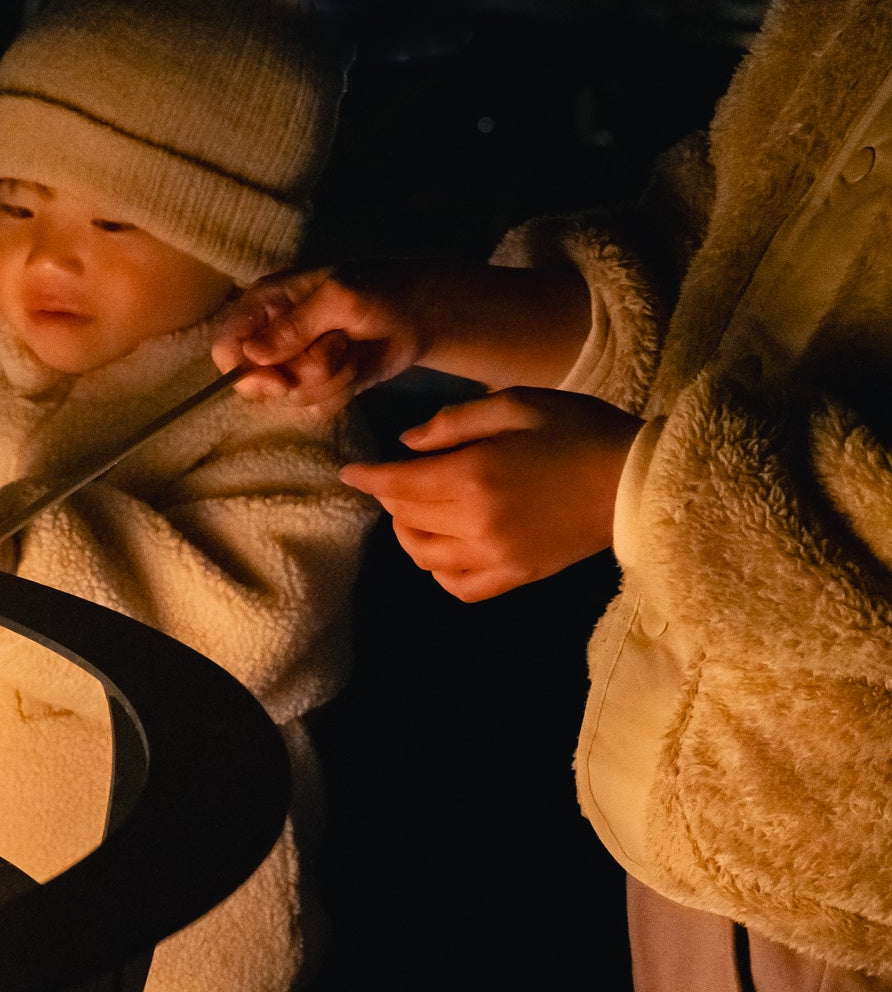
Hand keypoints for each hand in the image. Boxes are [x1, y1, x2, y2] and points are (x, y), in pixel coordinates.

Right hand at [212, 262, 432, 415]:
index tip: (279, 381)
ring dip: (328, 378)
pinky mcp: (317, 386)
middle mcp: (271, 338)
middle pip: (254, 382)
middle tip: (332, 353)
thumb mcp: (339, 298)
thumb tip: (252, 355)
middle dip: (297, 375)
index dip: (243, 370)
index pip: (227, 347)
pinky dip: (340, 392)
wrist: (421, 315)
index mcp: (264, 305)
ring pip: (289, 397)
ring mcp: (293, 365)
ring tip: (349, 348)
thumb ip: (295, 326)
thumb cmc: (379, 290)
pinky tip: (355, 367)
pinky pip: (314, 407)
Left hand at [342, 387, 639, 601]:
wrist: (639, 481)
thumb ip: (454, 422)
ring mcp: (496, 557)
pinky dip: (440, 571)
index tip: (351, 472)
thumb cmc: (578, 431)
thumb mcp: (516, 404)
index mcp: (474, 475)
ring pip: (424, 557)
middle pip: (407, 519)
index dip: (367, 478)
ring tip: (418, 513)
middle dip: (393, 498)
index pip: (397, 485)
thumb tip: (405, 444)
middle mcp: (476, 523)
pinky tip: (445, 549)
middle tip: (400, 480)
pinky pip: (458, 588)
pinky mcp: (517, 578)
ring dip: (410, 534)